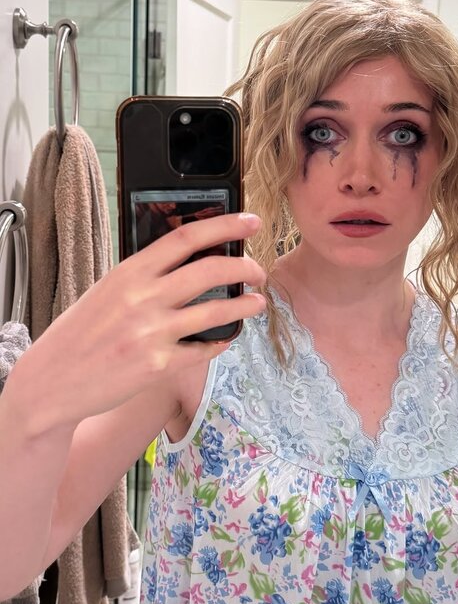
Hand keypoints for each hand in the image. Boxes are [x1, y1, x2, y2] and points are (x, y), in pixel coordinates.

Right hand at [12, 213, 265, 433]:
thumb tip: (187, 262)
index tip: (250, 222)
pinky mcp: (159, 365)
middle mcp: (144, 298)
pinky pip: (203, 349)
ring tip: (257, 302)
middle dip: (245, 267)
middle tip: (258, 270)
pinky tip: (226, 337)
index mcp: (130, 272)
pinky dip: (220, 341)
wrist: (53, 380)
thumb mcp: (107, 291)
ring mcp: (153, 333)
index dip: (224, 226)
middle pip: (211, 270)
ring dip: (245, 305)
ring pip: (217, 310)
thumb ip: (144, 277)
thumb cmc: (80, 334)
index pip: (186, 238)